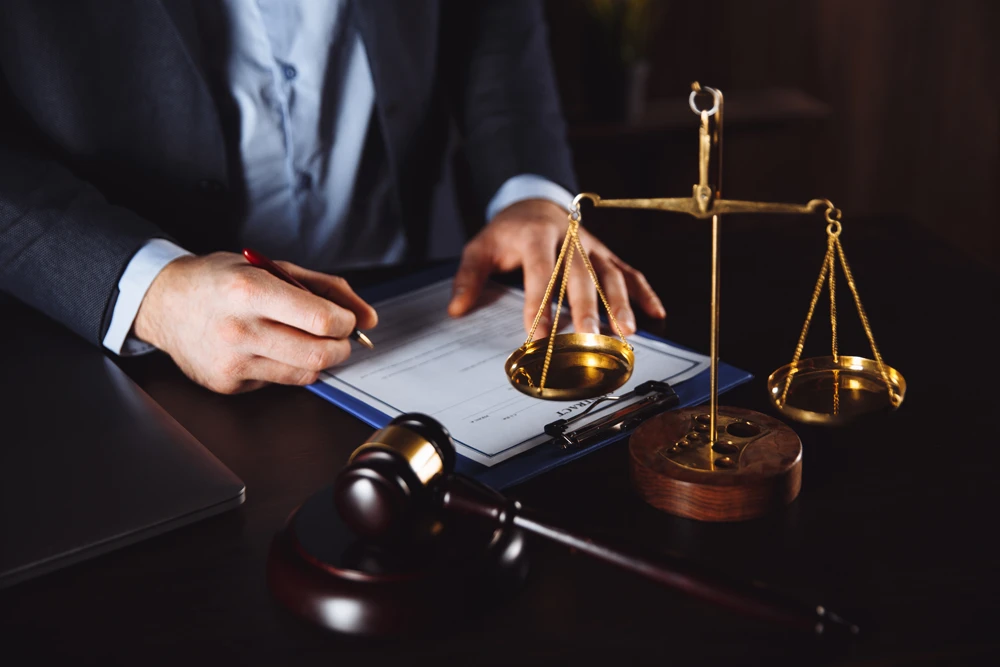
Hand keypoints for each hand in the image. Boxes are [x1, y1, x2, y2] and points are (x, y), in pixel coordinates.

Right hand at [134, 251, 376, 393]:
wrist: (165, 304)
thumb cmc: (222, 281)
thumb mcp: (271, 267)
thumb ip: (325, 288)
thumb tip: (367, 317)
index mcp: (250, 290)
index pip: (321, 319)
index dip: (345, 322)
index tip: (344, 319)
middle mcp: (239, 329)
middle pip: (318, 354)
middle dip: (340, 346)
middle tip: (336, 336)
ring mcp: (231, 361)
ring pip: (304, 374)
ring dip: (318, 359)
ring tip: (305, 341)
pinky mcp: (227, 384)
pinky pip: (279, 382)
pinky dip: (287, 368)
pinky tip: (270, 349)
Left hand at [448, 199, 664, 337]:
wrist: (534, 201)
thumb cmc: (508, 231)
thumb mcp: (480, 247)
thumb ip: (469, 277)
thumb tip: (457, 309)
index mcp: (535, 236)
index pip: (540, 271)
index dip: (540, 302)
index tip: (538, 333)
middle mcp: (568, 238)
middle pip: (580, 273)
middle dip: (586, 306)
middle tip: (589, 336)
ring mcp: (590, 245)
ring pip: (609, 272)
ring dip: (620, 302)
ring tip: (627, 331)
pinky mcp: (604, 253)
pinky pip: (628, 271)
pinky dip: (644, 291)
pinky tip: (655, 313)